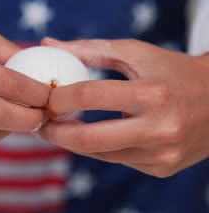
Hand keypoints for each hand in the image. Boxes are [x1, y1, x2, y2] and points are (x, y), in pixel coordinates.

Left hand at [39, 37, 208, 177]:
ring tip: (60, 128)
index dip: (59, 97)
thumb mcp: (138, 53)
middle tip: (40, 123)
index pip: (91, 96)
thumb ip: (92, 50)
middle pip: (90, 139)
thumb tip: (48, 43)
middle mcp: (160, 129)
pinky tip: (98, 136)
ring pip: (101, 155)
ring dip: (74, 143)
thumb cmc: (173, 71)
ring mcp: (163, 154)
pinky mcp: (163, 169)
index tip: (45, 96)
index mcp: (153, 93)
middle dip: (55, 132)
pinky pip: (119, 161)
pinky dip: (102, 149)